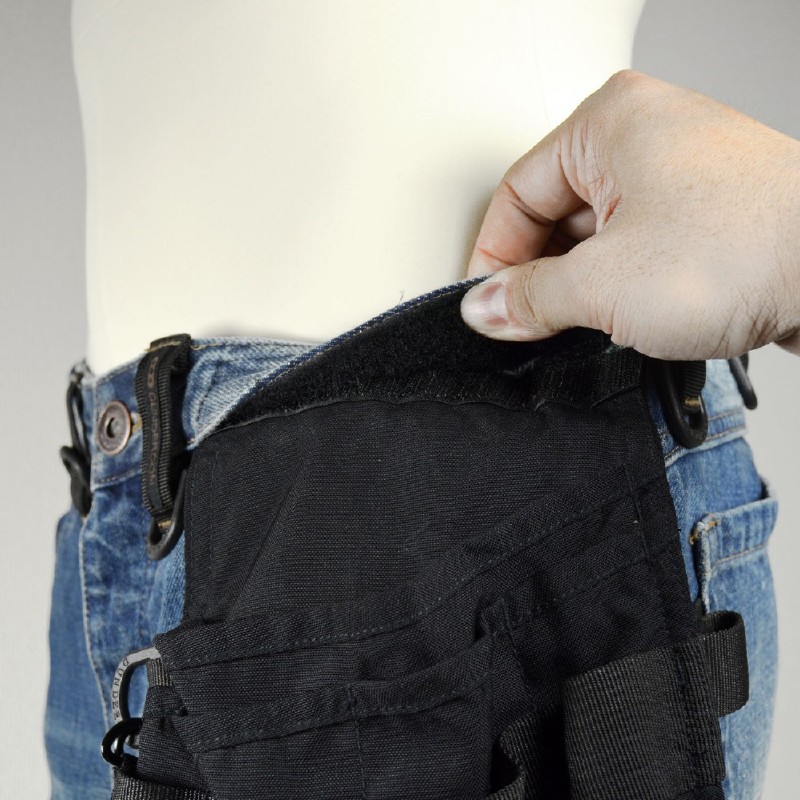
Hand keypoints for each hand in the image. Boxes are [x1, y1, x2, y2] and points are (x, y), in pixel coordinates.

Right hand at [460, 69, 799, 358]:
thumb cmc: (747, 249)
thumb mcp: (603, 283)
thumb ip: (529, 298)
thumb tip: (487, 308)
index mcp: (608, 123)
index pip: (516, 193)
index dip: (492, 258)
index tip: (489, 307)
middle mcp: (645, 139)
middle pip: (553, 215)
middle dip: (537, 277)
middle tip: (528, 326)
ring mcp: (680, 178)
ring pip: (596, 238)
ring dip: (579, 288)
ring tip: (583, 326)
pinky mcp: (706, 218)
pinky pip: (637, 251)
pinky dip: (618, 288)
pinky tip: (620, 321)